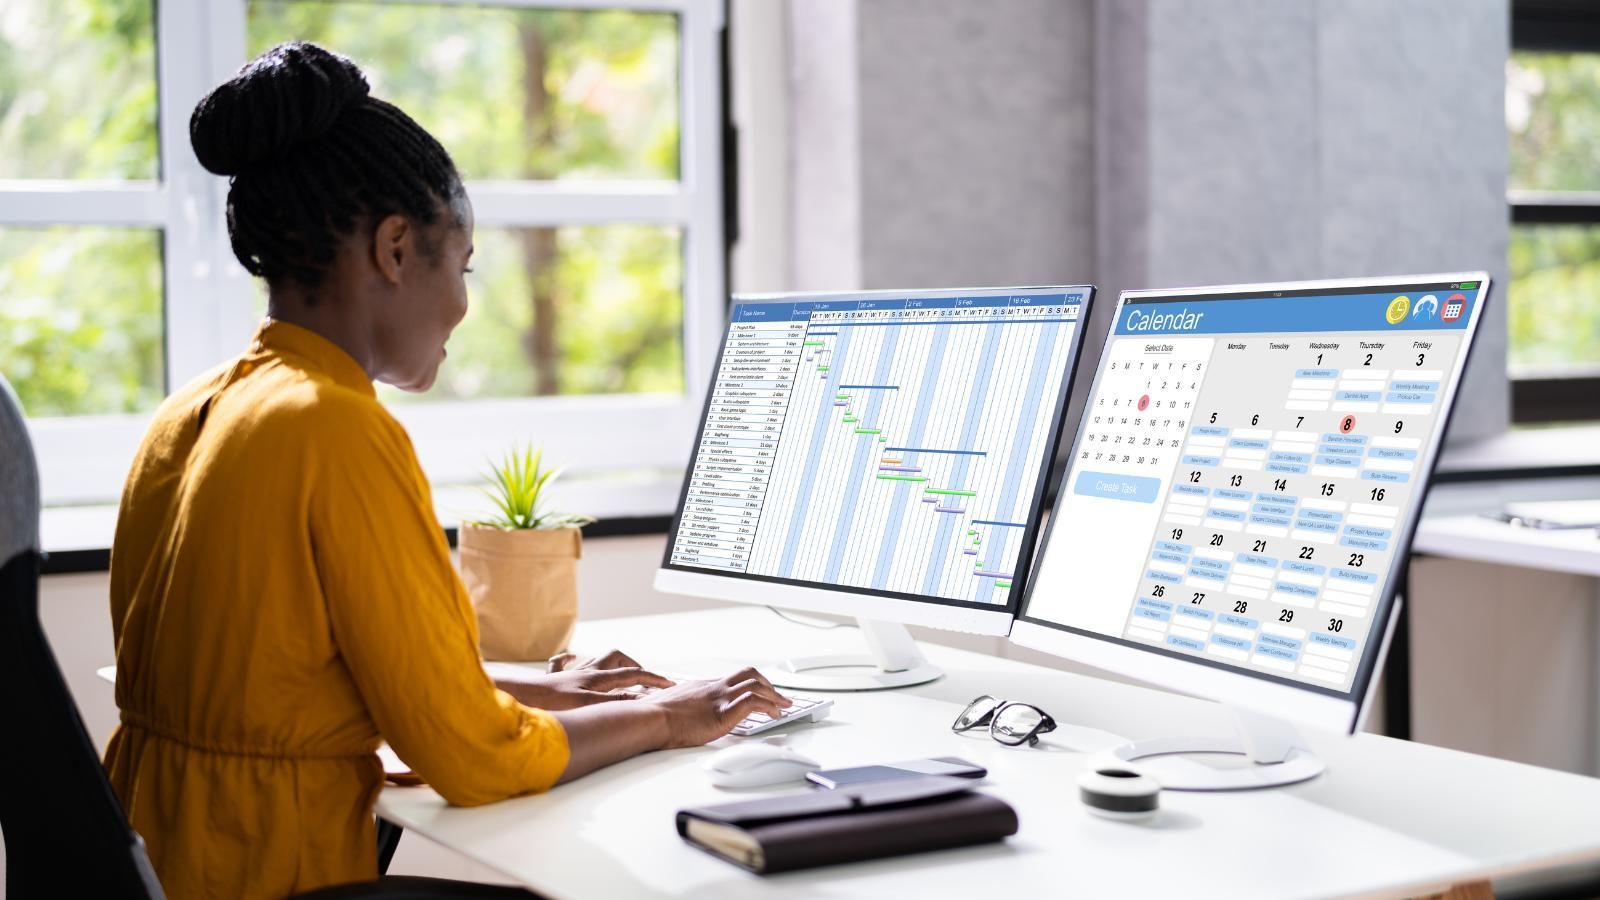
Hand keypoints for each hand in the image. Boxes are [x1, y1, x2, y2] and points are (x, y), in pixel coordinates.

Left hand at [495, 648, 672, 710]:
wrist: (520, 697)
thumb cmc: (550, 703)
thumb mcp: (588, 706)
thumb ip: (616, 703)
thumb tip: (641, 700)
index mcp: (597, 678)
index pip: (633, 675)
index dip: (654, 680)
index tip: (671, 685)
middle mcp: (586, 671)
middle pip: (616, 658)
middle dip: (633, 665)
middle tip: (643, 678)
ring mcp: (570, 673)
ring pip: (595, 659)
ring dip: (609, 663)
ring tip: (617, 673)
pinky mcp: (555, 679)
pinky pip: (564, 663)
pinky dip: (573, 661)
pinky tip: (574, 663)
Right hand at [643, 667, 792, 748]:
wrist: (650, 718)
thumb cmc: (653, 716)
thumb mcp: (669, 706)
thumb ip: (680, 708)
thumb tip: (675, 717)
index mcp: (702, 686)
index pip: (731, 679)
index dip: (749, 685)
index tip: (757, 693)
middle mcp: (714, 687)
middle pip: (748, 673)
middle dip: (767, 684)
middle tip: (778, 696)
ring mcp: (720, 698)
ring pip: (756, 684)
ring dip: (774, 695)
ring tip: (783, 706)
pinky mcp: (724, 712)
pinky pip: (754, 701)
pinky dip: (769, 706)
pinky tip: (774, 715)